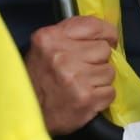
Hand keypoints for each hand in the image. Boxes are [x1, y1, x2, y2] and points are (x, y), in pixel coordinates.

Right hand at [24, 16, 117, 134]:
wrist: (29, 113)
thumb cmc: (38, 79)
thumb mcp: (45, 47)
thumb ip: (71, 34)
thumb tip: (104, 33)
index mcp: (50, 38)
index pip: (94, 26)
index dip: (106, 34)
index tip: (108, 40)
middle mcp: (61, 56)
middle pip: (104, 50)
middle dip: (98, 60)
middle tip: (84, 69)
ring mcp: (74, 78)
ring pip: (109, 72)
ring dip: (100, 80)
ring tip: (82, 85)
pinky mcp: (85, 99)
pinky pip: (110, 92)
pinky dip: (102, 97)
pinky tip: (86, 97)